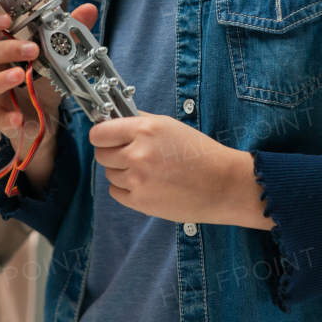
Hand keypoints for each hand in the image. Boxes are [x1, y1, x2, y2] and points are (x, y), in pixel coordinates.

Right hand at [0, 3, 97, 189]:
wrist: (44, 117)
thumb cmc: (40, 82)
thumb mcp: (56, 56)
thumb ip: (67, 32)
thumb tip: (87, 10)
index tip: (6, 18)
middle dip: (6, 49)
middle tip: (33, 49)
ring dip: (2, 78)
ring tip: (20, 75)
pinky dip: (8, 117)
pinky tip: (19, 117)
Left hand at [90, 113, 273, 229]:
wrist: (221, 184)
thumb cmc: (199, 153)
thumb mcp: (169, 125)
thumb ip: (140, 121)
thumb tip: (114, 119)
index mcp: (145, 130)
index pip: (100, 133)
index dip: (101, 135)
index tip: (105, 137)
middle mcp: (137, 154)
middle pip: (101, 154)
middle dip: (112, 153)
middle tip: (130, 154)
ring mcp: (137, 180)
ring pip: (109, 173)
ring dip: (121, 171)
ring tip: (146, 171)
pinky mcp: (140, 202)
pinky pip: (116, 192)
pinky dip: (126, 189)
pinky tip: (146, 184)